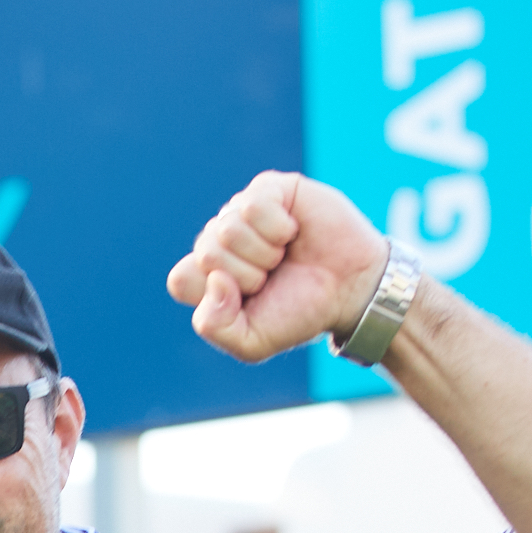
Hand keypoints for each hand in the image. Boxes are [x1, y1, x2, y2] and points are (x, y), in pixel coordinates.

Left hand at [168, 172, 388, 364]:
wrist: (350, 290)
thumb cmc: (299, 313)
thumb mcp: (252, 342)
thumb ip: (215, 326)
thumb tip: (214, 280)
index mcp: (207, 277)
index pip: (181, 280)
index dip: (214, 294)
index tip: (247, 299)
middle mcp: (219, 242)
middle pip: (206, 254)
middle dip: (247, 275)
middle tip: (272, 277)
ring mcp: (240, 214)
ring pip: (226, 229)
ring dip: (263, 253)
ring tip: (283, 256)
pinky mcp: (266, 189)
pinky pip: (252, 205)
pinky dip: (276, 228)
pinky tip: (291, 233)